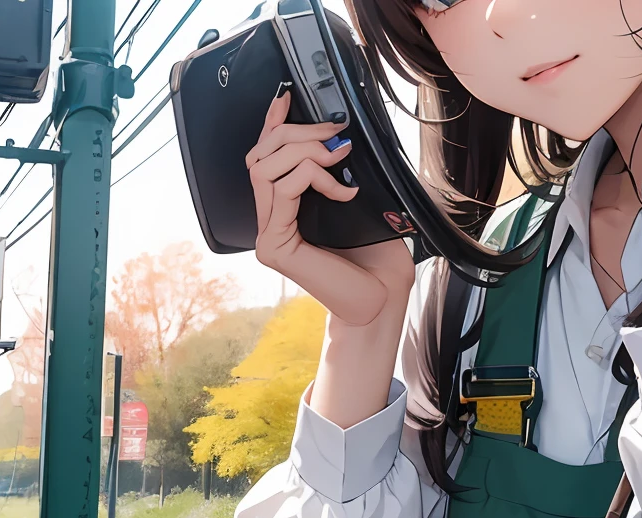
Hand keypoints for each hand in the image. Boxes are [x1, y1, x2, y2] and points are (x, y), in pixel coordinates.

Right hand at [248, 90, 414, 329]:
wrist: (382, 298)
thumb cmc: (375, 256)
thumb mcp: (355, 200)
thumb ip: (335, 171)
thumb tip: (336, 135)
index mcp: (284, 209)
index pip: (266, 157)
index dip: (272, 123)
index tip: (286, 96)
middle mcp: (269, 221)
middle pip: (259, 155)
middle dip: (296, 133)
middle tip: (334, 134)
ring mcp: (267, 235)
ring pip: (265, 168)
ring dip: (306, 152)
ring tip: (339, 159)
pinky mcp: (274, 247)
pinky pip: (284, 190)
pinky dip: (315, 179)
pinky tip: (343, 191)